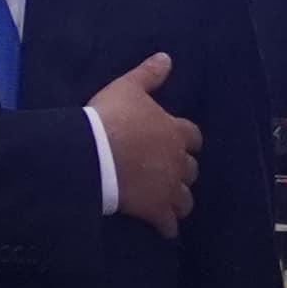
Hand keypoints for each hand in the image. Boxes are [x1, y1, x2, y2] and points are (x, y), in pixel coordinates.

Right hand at [90, 52, 201, 231]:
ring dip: (180, 200)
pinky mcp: (155, 210)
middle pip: (191, 169)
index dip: (186, 140)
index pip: (192, 136)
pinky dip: (167, 227)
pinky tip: (164, 230)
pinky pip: (168, 223)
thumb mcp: (126, 88)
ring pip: (185, 198)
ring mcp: (168, 187)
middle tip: (170, 173)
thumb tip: (167, 57)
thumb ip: (148, 75)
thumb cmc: (110, 118)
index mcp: (174, 131)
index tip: (180, 142)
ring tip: (171, 204)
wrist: (94, 154)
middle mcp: (177, 161)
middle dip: (183, 171)